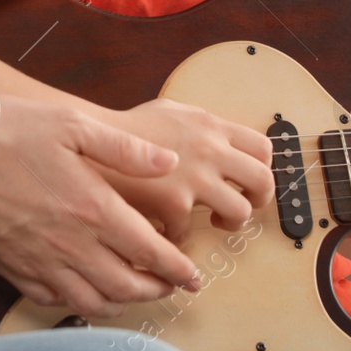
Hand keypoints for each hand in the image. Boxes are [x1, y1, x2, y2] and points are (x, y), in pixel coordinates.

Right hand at [0, 95, 203, 319]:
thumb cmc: (7, 133)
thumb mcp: (72, 123)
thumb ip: (124, 147)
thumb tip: (168, 161)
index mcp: (93, 208)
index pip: (151, 253)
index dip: (179, 269)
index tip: (195, 276)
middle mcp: (71, 245)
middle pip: (128, 287)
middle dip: (158, 292)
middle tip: (173, 286)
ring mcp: (40, 262)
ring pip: (93, 303)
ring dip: (122, 304)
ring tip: (136, 294)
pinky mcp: (14, 269)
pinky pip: (54, 302)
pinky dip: (79, 305)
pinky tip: (86, 292)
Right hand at [104, 98, 273, 243]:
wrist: (87, 144)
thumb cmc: (124, 130)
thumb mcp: (168, 111)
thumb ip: (198, 124)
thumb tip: (221, 136)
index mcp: (209, 126)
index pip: (263, 148)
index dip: (262, 169)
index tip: (250, 182)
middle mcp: (208, 151)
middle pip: (262, 181)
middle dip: (258, 200)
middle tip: (239, 209)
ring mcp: (192, 180)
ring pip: (239, 213)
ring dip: (231, 221)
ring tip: (212, 220)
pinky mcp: (172, 205)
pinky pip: (190, 233)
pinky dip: (179, 239)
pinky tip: (168, 232)